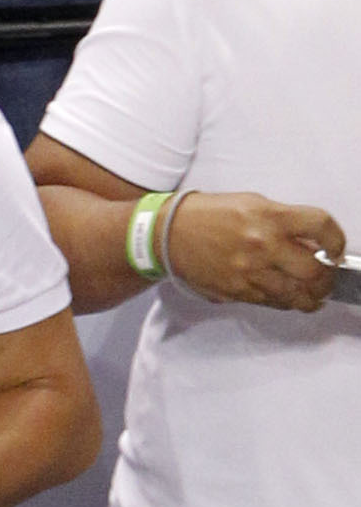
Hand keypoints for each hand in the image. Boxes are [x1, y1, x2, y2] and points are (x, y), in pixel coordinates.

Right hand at [163, 190, 345, 309]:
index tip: (337, 248)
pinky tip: (288, 296)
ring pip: (297, 295)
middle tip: (326, 275)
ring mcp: (249, 272)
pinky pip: (273, 302)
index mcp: (269, 216)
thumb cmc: (209, 215)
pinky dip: (286, 301)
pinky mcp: (238, 291)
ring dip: (311, 296)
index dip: (338, 240)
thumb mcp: (252, 204)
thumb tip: (312, 245)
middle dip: (327, 277)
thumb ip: (284, 222)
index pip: (321, 227)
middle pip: (315, 271)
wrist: (168, 234)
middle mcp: (263, 245)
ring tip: (313, 293)